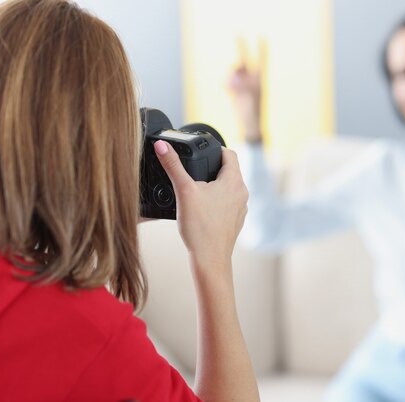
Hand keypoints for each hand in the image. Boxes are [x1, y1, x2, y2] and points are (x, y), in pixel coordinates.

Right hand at [154, 140, 247, 271]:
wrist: (210, 259)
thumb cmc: (200, 228)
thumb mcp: (184, 191)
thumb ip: (173, 165)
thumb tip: (162, 145)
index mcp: (234, 181)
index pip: (230, 154)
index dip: (216, 149)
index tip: (203, 151)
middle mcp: (242, 193)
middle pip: (229, 171)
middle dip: (213, 168)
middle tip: (195, 170)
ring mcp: (241, 208)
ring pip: (229, 188)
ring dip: (216, 186)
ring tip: (197, 190)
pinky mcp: (236, 221)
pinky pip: (228, 204)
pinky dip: (217, 202)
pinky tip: (203, 209)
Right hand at [228, 39, 264, 142]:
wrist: (249, 127)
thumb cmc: (254, 115)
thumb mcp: (250, 99)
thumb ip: (242, 86)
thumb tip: (235, 78)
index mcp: (259, 81)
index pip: (261, 61)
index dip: (262, 49)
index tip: (263, 36)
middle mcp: (251, 80)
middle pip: (246, 60)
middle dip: (241, 48)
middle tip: (238, 34)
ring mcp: (242, 85)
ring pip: (234, 71)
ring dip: (231, 75)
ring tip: (231, 86)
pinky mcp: (235, 91)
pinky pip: (228, 81)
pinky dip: (226, 83)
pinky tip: (228, 89)